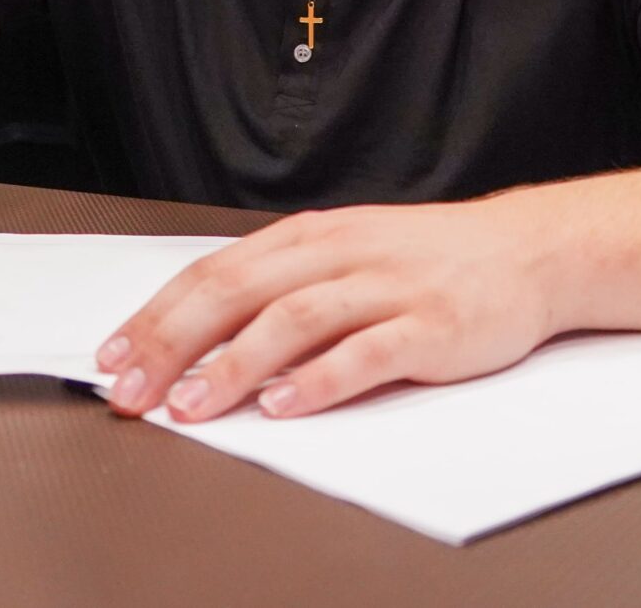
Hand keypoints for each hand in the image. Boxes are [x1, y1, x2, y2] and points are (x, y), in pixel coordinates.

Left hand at [94, 198, 554, 420]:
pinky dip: (321, 379)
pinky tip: (286, 404)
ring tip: (192, 405)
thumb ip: (281, 287)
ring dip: (234, 365)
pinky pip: (368, 351)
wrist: (527, 250)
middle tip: (132, 390)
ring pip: (294, 320)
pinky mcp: (431, 325)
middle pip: (240, 292)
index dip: (158, 314)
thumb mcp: (345, 255)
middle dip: (175, 342)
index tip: (113, 355)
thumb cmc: (428, 261)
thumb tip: (196, 336)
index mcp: (311, 236)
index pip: (215, 271)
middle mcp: (341, 253)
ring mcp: (388, 287)